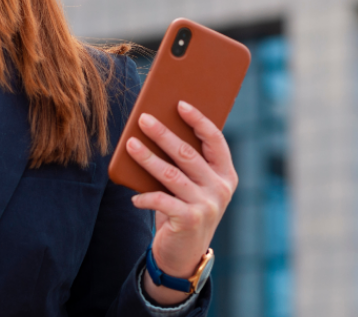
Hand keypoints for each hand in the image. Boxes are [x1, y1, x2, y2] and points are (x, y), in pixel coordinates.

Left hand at [126, 100, 236, 305]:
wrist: (185, 254)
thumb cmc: (184, 209)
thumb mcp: (193, 186)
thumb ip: (186, 164)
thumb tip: (158, 128)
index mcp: (226, 174)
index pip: (215, 140)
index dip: (198, 120)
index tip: (179, 104)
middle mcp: (220, 188)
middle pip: (188, 153)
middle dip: (163, 134)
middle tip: (143, 119)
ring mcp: (207, 205)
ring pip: (170, 173)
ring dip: (147, 158)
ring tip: (130, 145)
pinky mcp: (189, 220)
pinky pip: (161, 200)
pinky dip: (144, 197)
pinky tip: (134, 196)